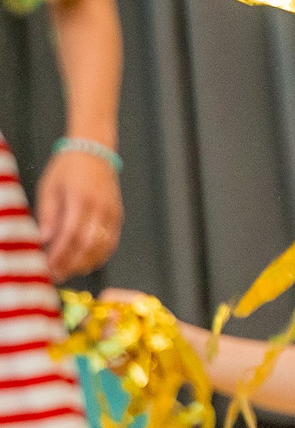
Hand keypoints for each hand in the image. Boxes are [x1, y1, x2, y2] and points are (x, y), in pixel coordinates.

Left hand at [37, 148, 121, 278]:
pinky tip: (86, 262)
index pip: (71, 234)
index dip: (60, 254)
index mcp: (80, 199)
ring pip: (102, 247)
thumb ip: (48, 215)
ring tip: (69, 271)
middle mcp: (100, 208)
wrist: (94, 153)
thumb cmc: (67, 168)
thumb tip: (44, 240)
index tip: (48, 266)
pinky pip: (111, 242)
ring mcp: (112, 213)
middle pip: (88, 245)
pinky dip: (99, 256)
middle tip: (57, 275)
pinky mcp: (117, 217)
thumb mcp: (49, 188)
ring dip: (85, 263)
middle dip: (72, 263)